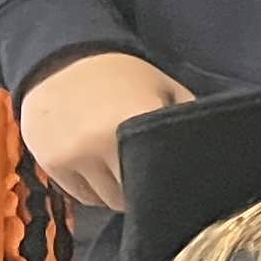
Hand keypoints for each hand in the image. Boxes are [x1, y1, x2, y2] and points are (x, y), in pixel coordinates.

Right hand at [17, 50, 192, 209]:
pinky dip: (92, 190)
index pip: (158, 180)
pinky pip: (80, 195)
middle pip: (130, 197)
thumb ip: (187, 121)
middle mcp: (99, 145)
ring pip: (104, 201)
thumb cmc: (124, 75)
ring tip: (121, 168)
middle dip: (141, 192)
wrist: (62, 59)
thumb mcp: (166, 88)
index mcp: (135, 125)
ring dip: (116, 192)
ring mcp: (71, 156)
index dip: (167, 187)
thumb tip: (212, 154)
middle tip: (147, 176)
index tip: (172, 183)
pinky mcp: (49, 163)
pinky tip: (98, 168)